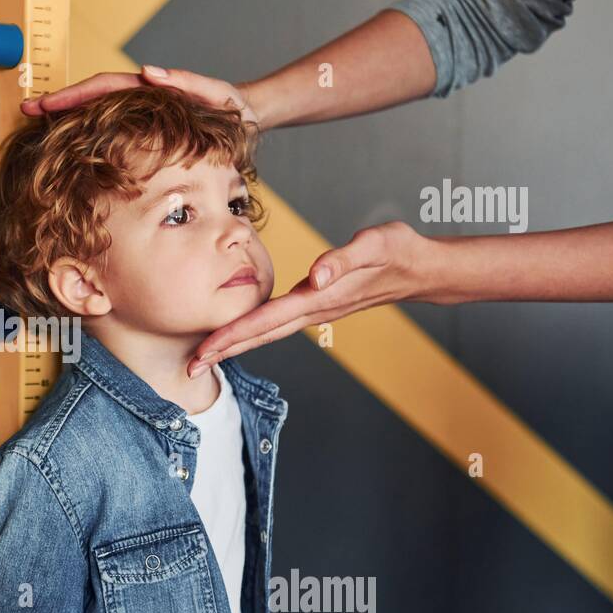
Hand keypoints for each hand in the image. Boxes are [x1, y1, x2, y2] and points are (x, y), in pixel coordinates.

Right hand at [21, 65, 259, 127]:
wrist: (249, 119)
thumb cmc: (234, 108)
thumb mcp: (216, 93)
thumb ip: (187, 81)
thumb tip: (148, 71)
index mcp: (150, 88)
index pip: (103, 87)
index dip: (73, 95)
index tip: (45, 103)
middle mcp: (140, 98)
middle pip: (90, 97)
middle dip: (58, 102)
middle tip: (26, 110)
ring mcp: (140, 115)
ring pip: (96, 113)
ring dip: (68, 118)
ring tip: (38, 126)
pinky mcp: (145, 131)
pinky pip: (110, 130)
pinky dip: (87, 132)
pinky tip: (70, 145)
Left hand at [187, 221, 431, 375]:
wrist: (422, 268)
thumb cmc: (399, 252)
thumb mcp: (376, 245)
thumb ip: (344, 259)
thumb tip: (314, 275)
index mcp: (319, 298)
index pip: (266, 320)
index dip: (233, 335)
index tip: (204, 351)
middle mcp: (313, 309)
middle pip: (260, 335)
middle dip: (223, 351)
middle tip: (189, 367)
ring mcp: (315, 310)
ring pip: (267, 333)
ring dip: (235, 345)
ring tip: (204, 357)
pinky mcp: (317, 304)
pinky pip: (277, 324)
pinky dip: (253, 333)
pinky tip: (239, 335)